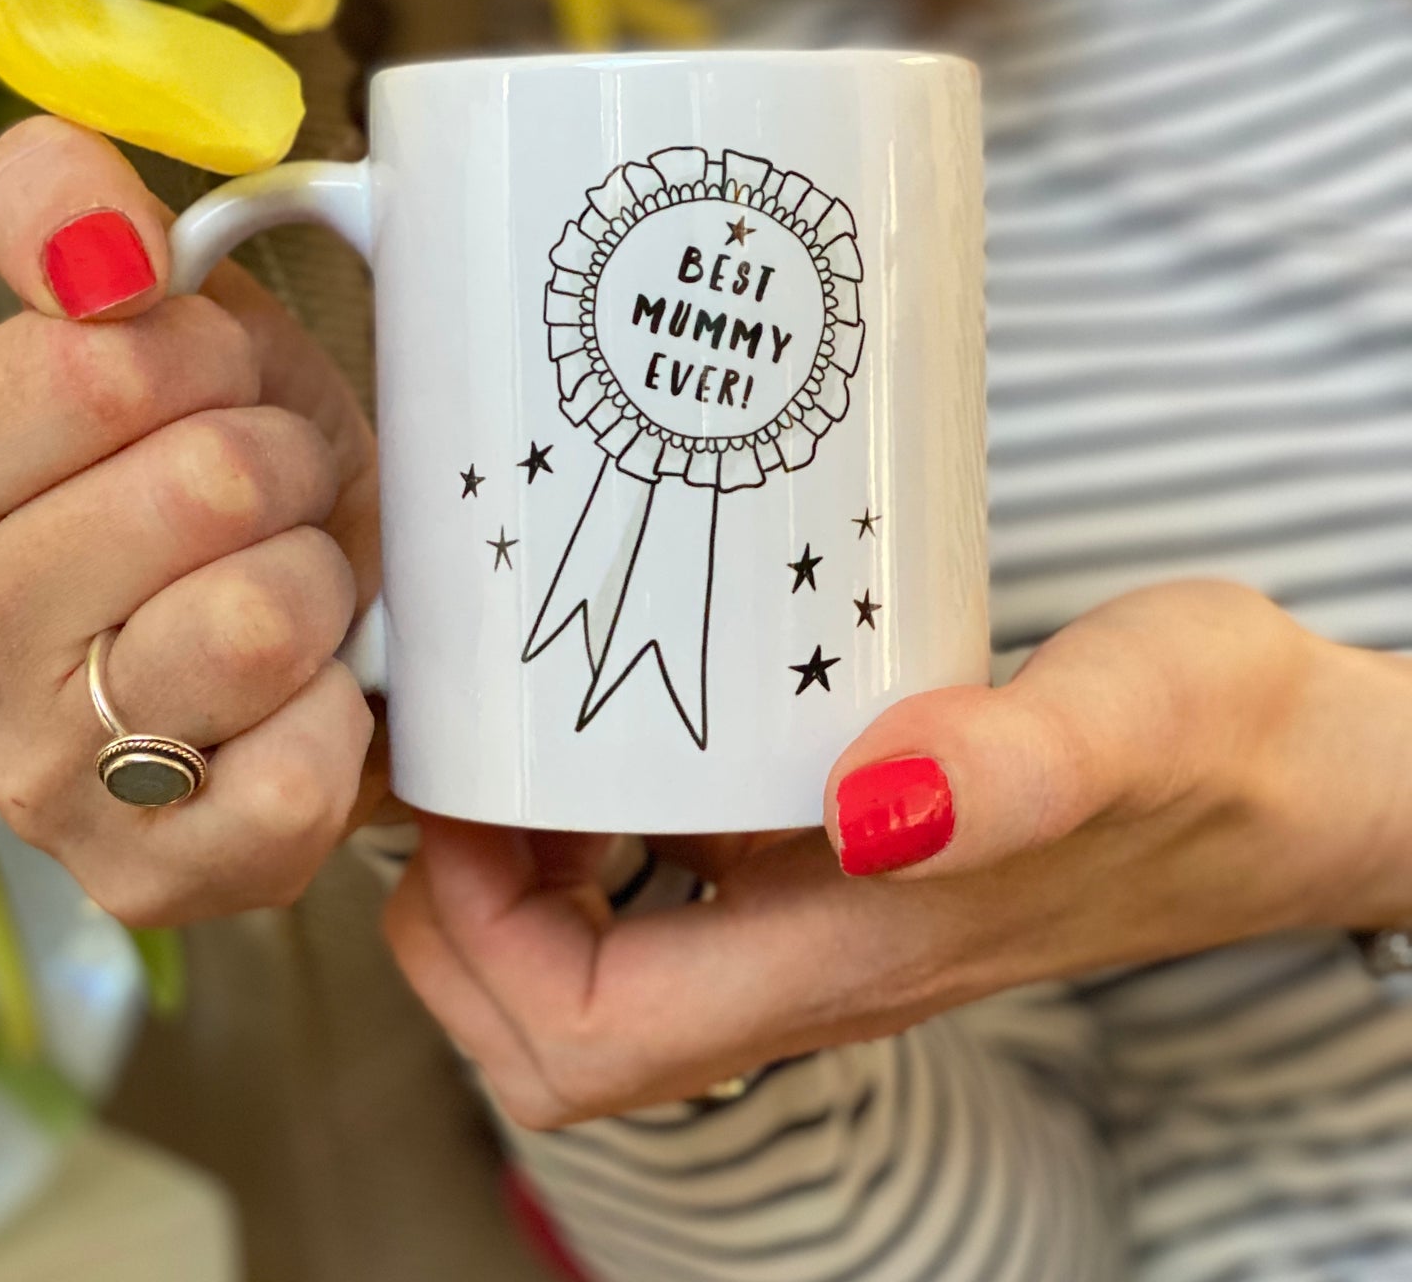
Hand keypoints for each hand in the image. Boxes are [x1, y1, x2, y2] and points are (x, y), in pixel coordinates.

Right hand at [0, 117, 386, 923]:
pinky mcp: (149, 878)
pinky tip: (299, 698)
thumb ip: (68, 216)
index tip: (212, 392)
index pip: (103, 366)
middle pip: (204, 488)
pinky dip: (338, 712)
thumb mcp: (149, 313)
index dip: (211, 361)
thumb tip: (91, 232)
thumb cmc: (220, 461)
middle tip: (268, 503)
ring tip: (286, 592)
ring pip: (262, 621)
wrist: (303, 611)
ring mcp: (35, 783)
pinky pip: (301, 770)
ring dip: (316, 585)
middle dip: (281, 472)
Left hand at [384, 581, 1411, 1126]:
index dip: (476, 945)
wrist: (1295, 779)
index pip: (587, 1037)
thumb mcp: (1140, 714)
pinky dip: (594, 821)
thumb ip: (1022, 765)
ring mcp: (819, 920)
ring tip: (505, 731)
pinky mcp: (835, 865)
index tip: (463, 799)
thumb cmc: (1230, 751)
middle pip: (559, 1025)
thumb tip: (875, 804)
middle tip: (457, 762)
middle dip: (457, 917)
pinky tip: (612, 716)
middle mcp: (814, 958)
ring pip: (596, 959)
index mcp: (853, 952)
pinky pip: (665, 884)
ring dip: (510, 869)